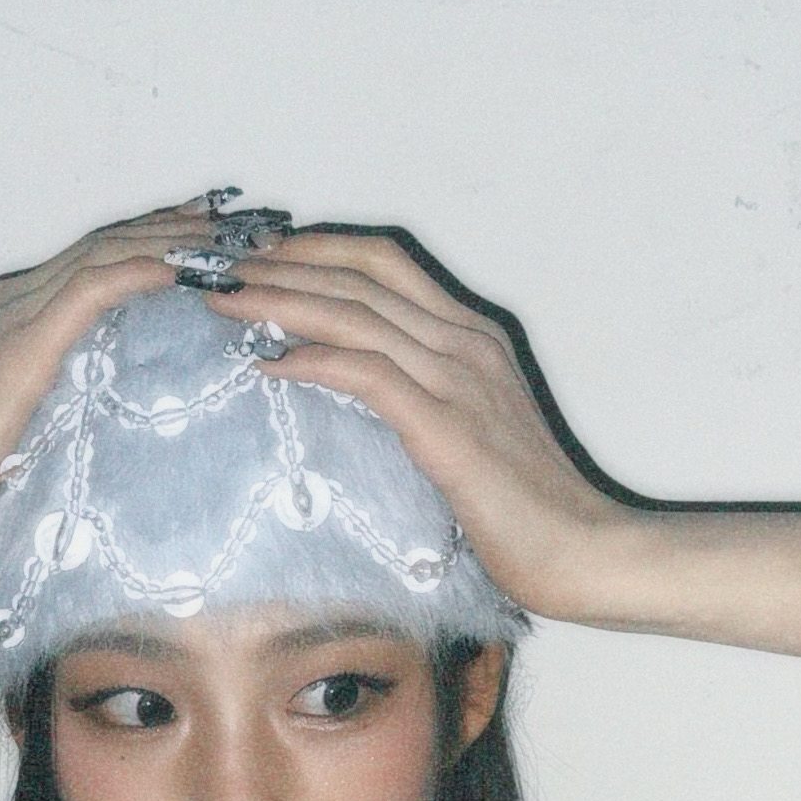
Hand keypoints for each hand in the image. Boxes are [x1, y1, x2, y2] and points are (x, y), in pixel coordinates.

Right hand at [0, 192, 249, 574]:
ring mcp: (11, 316)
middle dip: (182, 226)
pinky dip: (149, 273)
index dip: (157, 239)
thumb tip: (114, 420)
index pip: (97, 259)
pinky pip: (95, 288)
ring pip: (109, 253)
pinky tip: (194, 272)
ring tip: (238, 239)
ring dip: (179, 243)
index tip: (216, 232)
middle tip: (248, 219)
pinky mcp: (20, 345)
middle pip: (110, 242)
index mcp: (10, 315)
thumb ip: (64, 407)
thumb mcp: (25, 433)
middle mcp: (10, 300)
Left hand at [199, 229, 634, 617]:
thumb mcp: (467, 435)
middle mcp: (464, 343)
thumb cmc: (526, 510)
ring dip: (280, 302)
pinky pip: (365, 374)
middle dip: (282, 264)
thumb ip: (420, 402)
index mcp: (471, 338)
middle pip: (359, 276)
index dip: (317, 251)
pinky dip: (311, 361)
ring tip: (223, 304)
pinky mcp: (446, 426)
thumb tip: (353, 399)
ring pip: (354, 315)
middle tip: (218, 269)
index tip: (260, 259)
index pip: (384, 264)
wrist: (582, 550)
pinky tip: (267, 365)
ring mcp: (458, 380)